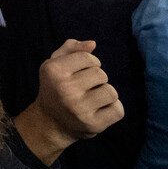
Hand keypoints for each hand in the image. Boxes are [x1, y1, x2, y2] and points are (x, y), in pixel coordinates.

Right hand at [14, 40, 123, 165]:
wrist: (49, 122)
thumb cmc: (55, 88)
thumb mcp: (54, 65)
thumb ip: (71, 49)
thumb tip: (92, 44)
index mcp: (54, 70)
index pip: (89, 58)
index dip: (89, 63)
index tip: (81, 72)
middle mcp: (65, 89)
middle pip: (101, 74)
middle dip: (97, 79)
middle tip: (85, 88)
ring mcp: (79, 108)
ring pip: (111, 92)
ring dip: (105, 93)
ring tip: (94, 98)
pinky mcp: (93, 124)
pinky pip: (118, 110)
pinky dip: (113, 109)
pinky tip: (101, 110)